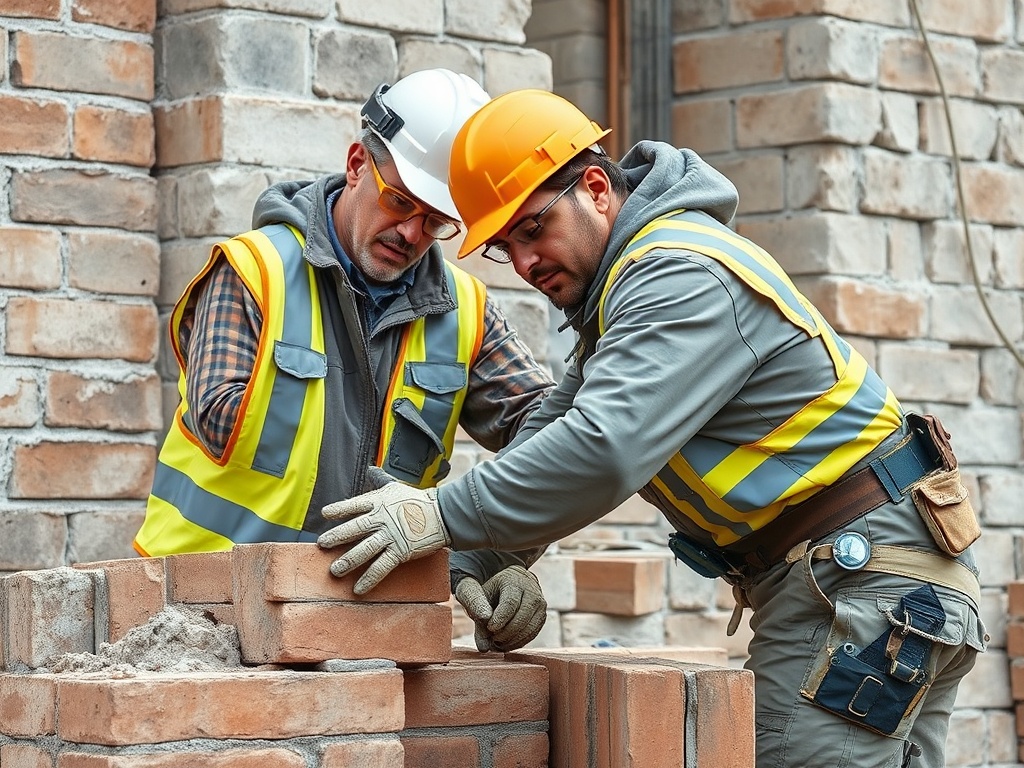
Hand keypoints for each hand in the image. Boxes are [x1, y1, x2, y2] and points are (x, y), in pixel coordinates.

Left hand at [318, 467, 451, 594]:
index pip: (354, 504)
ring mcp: (390, 536)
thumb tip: (371, 470)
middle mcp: (381, 519)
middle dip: (337, 536)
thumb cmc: (418, 500)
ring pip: (364, 550)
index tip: (325, 514)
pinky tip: (358, 588)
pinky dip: (369, 578)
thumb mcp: (396, 487)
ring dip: (348, 561)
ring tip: (335, 570)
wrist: (442, 514)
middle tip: (322, 544)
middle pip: (355, 528)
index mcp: (379, 502)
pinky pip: (381, 567)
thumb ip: (380, 480)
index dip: (339, 509)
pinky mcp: (400, 551)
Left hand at [454, 565, 546, 651]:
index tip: (490, 628)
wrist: (512, 583)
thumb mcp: (479, 594)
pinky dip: (518, 643)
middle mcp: (532, 591)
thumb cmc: (492, 590)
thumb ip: (476, 616)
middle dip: (505, 633)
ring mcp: (540, 604)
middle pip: (522, 618)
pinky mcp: (542, 617)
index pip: (510, 603)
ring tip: (496, 642)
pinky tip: (505, 643)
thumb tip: (483, 647)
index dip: (500, 619)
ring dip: (511, 641)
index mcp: (514, 581)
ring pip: (529, 629)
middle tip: (492, 638)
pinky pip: (532, 635)